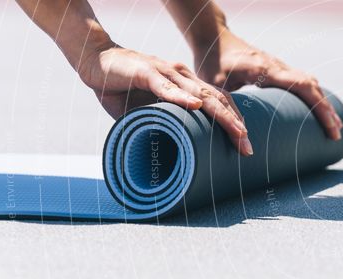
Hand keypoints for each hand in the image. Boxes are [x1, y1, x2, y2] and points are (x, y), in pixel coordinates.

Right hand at [78, 44, 253, 155]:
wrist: (95, 61)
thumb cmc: (124, 88)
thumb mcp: (149, 112)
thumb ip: (165, 126)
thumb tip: (175, 153)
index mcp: (187, 85)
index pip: (220, 102)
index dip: (235, 121)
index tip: (246, 144)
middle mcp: (183, 76)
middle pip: (218, 99)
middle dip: (235, 124)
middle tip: (247, 147)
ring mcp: (166, 73)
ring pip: (200, 93)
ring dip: (219, 114)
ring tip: (235, 132)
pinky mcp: (146, 72)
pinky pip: (166, 85)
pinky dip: (181, 96)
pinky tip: (195, 106)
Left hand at [194, 31, 342, 139]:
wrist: (212, 36)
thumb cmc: (212, 62)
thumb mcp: (215, 87)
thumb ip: (229, 110)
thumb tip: (242, 140)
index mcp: (266, 70)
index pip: (303, 87)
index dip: (320, 108)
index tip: (330, 127)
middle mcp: (277, 66)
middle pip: (312, 86)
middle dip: (327, 111)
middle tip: (336, 135)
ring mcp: (279, 66)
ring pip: (310, 83)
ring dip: (324, 104)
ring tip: (333, 125)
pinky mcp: (277, 68)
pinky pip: (303, 81)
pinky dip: (315, 96)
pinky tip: (318, 109)